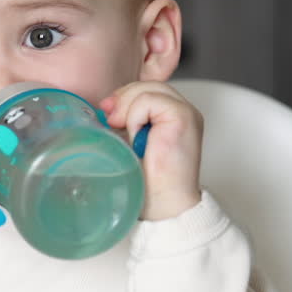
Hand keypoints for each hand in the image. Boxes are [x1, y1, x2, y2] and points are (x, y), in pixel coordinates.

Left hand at [99, 81, 202, 219]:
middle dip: (123, 99)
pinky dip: (136, 116)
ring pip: (148, 89)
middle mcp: (183, 111)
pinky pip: (150, 99)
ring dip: (128, 110)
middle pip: (147, 85)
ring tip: (129, 136)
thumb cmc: (147, 182)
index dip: (124, 96)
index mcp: (172, 116)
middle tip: (110, 121)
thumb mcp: (130, 143)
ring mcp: (186, 113)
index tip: (107, 113)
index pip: (147, 89)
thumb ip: (125, 121)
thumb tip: (105, 104)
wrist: (163, 207)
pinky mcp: (183, 117)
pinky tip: (138, 137)